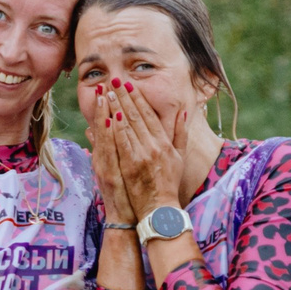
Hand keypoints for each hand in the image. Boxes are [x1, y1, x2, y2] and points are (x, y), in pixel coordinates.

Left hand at [94, 79, 185, 226]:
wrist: (159, 208)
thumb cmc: (169, 183)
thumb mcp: (179, 157)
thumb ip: (180, 134)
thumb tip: (182, 113)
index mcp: (164, 142)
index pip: (149, 115)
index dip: (139, 98)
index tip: (130, 85)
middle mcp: (154, 145)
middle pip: (137, 116)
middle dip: (125, 97)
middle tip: (115, 81)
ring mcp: (141, 155)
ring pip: (127, 126)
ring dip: (116, 107)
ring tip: (108, 93)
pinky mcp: (129, 165)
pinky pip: (121, 142)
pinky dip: (114, 128)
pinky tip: (108, 116)